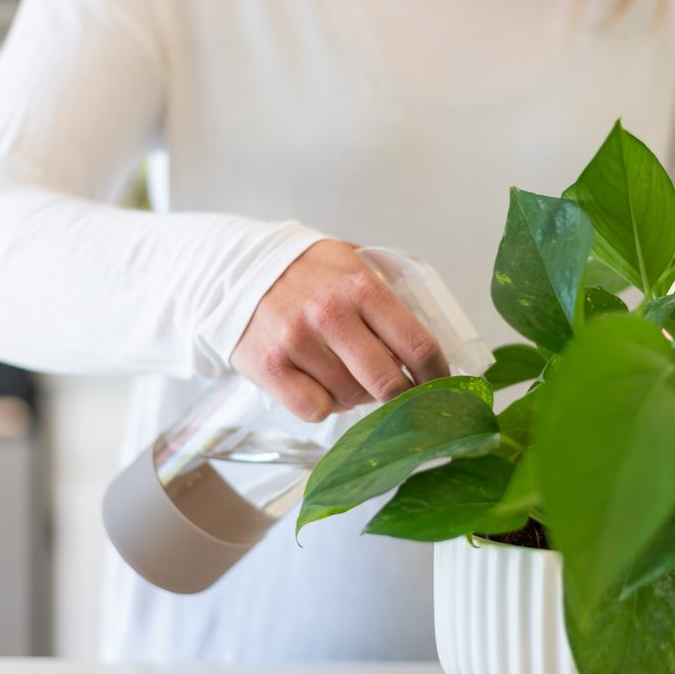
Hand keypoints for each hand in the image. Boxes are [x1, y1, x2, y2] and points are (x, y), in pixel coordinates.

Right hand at [231, 240, 449, 421]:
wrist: (234, 270)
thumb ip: (387, 294)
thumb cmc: (305, 273)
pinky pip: (316, 410)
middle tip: (401, 395)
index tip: (440, 385)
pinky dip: (324, 405)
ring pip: (352, 398)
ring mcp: (298, 342)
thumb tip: (429, 343)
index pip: (418, 344)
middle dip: (402, 397)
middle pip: (388, 383)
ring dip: (357, 396)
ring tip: (345, 374)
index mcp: (361, 286)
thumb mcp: (350, 263)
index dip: (436, 375)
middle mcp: (330, 314)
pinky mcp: (271, 367)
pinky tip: (318, 384)